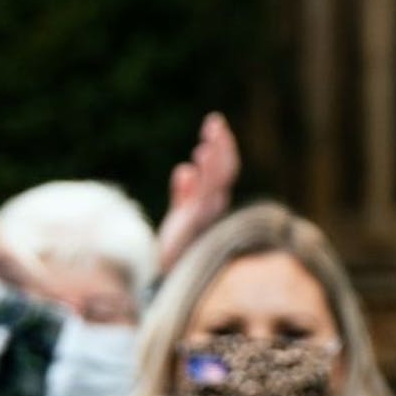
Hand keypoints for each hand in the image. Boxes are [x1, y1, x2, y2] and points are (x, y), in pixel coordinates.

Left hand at [156, 112, 239, 274]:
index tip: (214, 123)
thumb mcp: (182, 215)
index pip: (224, 168)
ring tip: (204, 143)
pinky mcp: (191, 229)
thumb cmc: (179, 244)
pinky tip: (185, 171)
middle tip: (214, 122)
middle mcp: (214, 206)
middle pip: (224, 172)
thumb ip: (183, 194)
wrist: (170, 273)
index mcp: (215, 200)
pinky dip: (191, 189)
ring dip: (211, 163)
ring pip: (214, 185)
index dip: (222, 146)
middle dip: (221, 146)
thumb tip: (184, 170)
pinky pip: (196, 206)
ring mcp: (204, 217)